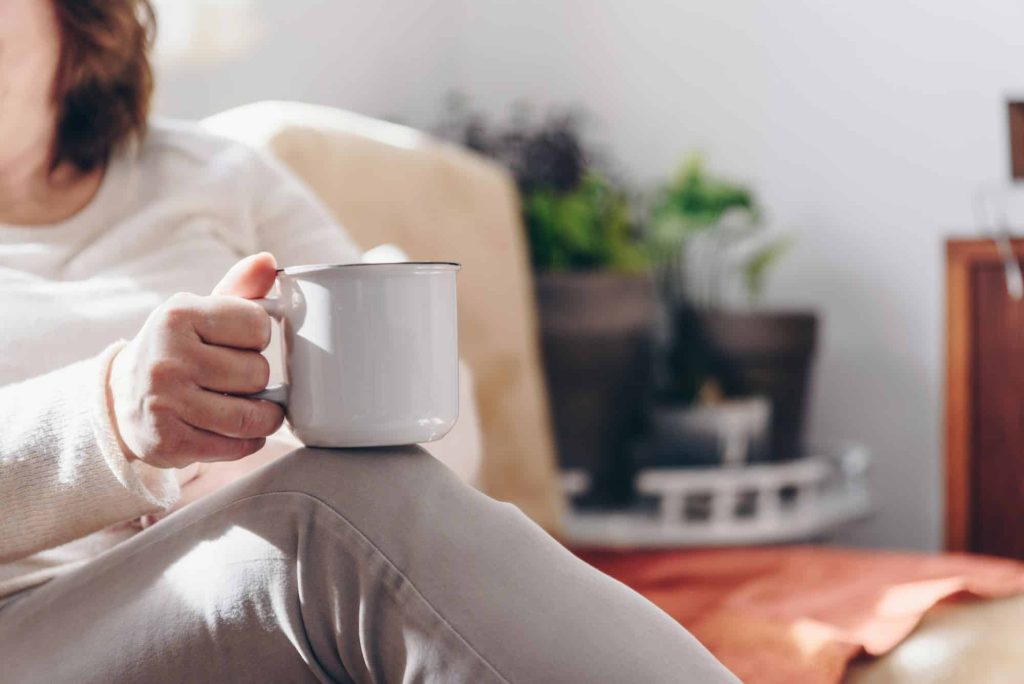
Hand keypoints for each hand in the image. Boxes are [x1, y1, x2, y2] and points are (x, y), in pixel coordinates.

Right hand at [108, 253, 284, 469]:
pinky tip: (233, 430)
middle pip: (258, 372)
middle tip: (236, 378)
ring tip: (251, 407)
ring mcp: (165, 403)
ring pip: (251, 416)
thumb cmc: (177, 349)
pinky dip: (247, 441)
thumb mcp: (200, 312)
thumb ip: (240, 289)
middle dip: (257, 378)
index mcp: (177, 315)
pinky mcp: (169, 443)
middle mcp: (167, 358)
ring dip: (263, 415)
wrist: (122, 399)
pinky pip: (237, 447)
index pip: (258, 324)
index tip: (240, 342)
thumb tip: (269, 262)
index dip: (257, 336)